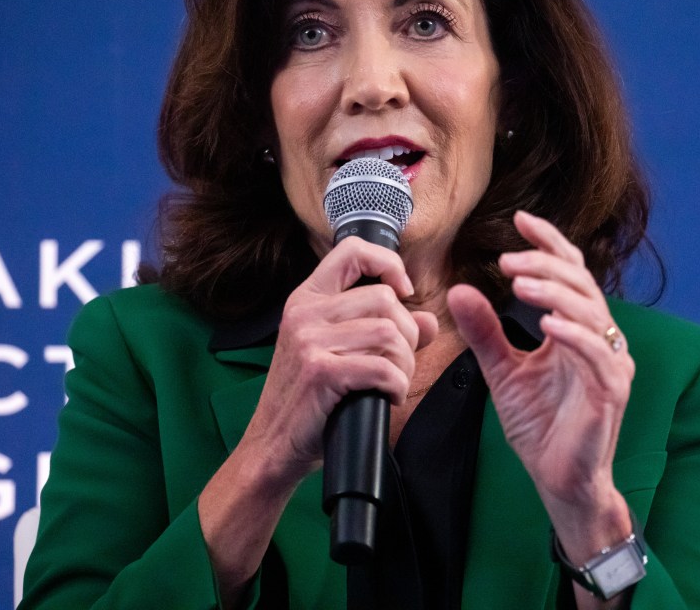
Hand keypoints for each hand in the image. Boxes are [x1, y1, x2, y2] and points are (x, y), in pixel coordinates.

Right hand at [242, 236, 439, 487]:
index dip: (387, 264)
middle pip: (384, 299)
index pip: (352, 251)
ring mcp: (309, 340)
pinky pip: (383, 368)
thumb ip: (384, 332)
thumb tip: (428, 321)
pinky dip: (397, 386)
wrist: (271, 446)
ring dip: (404, 364)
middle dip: (406, 334)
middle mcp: (305, 312)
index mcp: (307, 299)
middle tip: (398, 363)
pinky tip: (388, 397)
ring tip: (393, 383)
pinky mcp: (320, 371)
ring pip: (389, 333)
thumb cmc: (308, 402)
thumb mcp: (339, 354)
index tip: (403, 291)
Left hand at [447, 211, 633, 562]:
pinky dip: (573, 335)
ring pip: (590, 312)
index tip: (521, 220)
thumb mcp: (503, 370)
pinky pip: (597, 354)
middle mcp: (600, 339)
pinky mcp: (612, 391)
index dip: (549, 243)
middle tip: (507, 260)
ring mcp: (611, 363)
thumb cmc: (541, 426)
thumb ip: (485, 331)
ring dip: (555, 294)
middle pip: (580, 284)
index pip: (570, 272)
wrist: (559, 479)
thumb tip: (460, 290)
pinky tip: (547, 325)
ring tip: (520, 284)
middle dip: (544, 265)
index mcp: (577, 329)